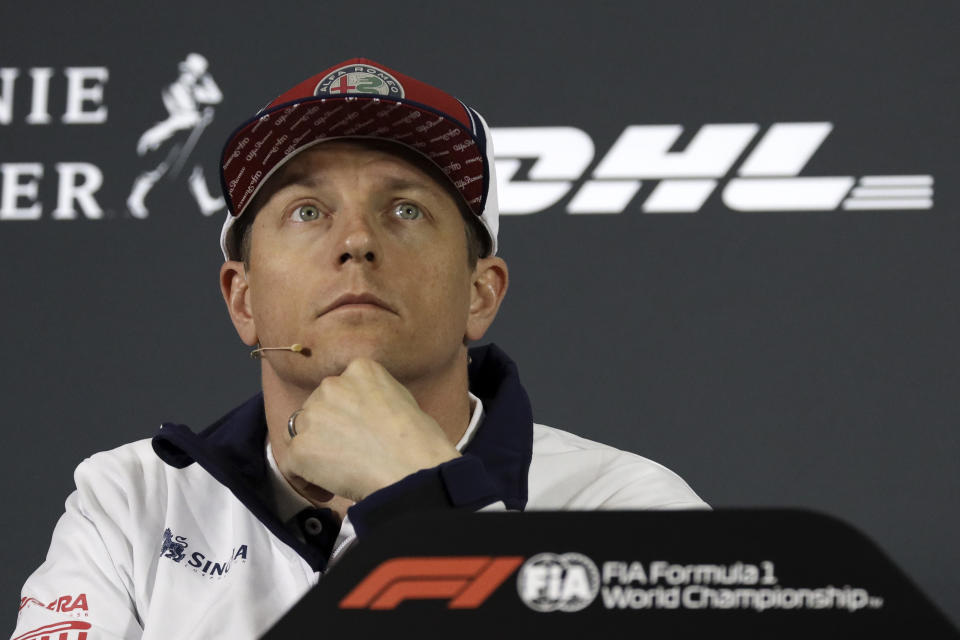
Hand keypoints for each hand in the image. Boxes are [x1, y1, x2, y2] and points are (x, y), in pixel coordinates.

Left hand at [280, 359, 460, 502]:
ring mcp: (313, 415)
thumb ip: (374, 398)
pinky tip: (328, 491)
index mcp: (360, 369)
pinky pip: (292, 466)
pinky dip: (307, 480)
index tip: (356, 432)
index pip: (339, 389)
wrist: (412, 470)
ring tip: (337, 475)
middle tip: (347, 455)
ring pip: (299, 434)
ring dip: (314, 452)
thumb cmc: (420, 441)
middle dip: (326, 431)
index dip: (344, 413)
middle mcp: (331, 385)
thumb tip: (363, 413)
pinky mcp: (300, 447)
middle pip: (315, 408)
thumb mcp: (402, 399)